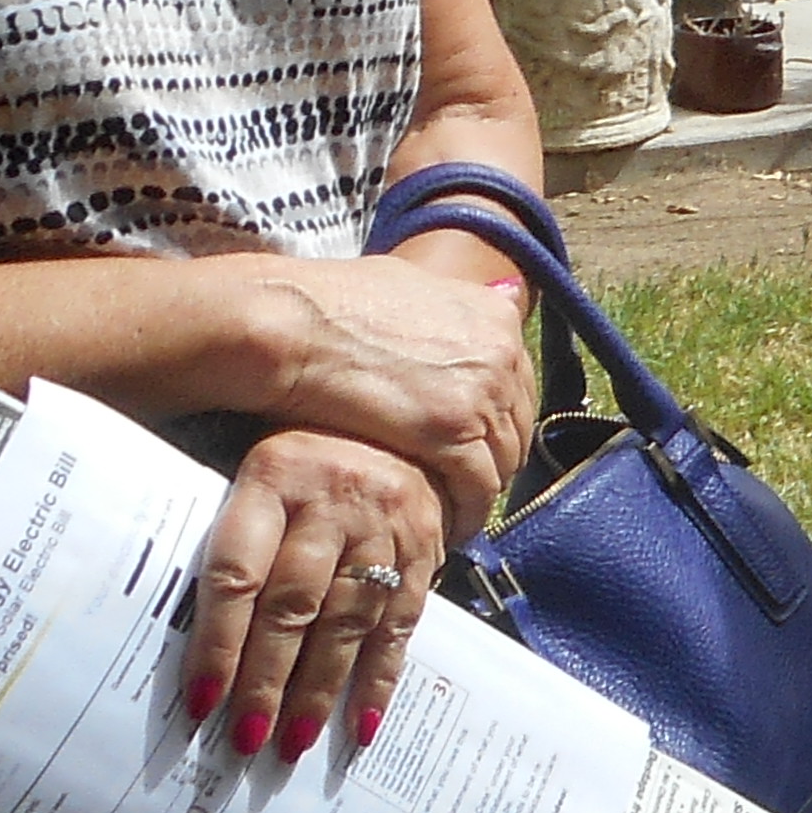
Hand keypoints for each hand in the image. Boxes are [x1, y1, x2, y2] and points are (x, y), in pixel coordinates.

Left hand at [182, 428, 448, 759]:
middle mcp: (332, 499)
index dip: (218, 642)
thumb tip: (166, 626)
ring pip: (346, 621)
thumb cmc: (303, 461)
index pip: (238, 572)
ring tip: (293, 743)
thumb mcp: (254, 471)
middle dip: (267, 678)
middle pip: (294, 604)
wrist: (399, 427)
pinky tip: (360, 724)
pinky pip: (400, 624)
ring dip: (319, 689)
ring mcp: (384, 526)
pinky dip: (379, 679)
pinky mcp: (423, 551)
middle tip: (246, 737)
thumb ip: (225, 535)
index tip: (201, 700)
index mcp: (274, 474)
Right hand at [235, 256, 533, 514]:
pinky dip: (466, 512)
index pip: (518, 383)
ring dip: (479, 490)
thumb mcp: (409, 285)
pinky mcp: (455, 434)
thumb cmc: (331, 305)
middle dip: (493, 456)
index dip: (496, 419)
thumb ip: (454, 303)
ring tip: (453, 511)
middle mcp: (500, 353)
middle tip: (465, 484)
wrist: (294, 326)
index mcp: (493, 316)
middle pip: (516, 424)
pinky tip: (445, 527)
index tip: (475, 442)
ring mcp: (482, 394)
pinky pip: (478, 488)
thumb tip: (484, 304)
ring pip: (502, 461)